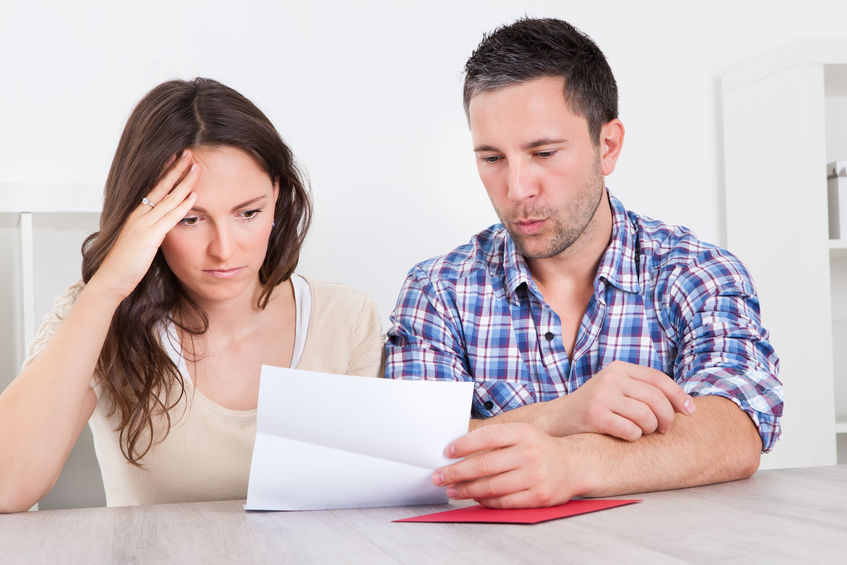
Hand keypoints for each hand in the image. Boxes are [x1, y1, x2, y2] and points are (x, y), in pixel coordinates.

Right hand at [92, 150, 198, 298]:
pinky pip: (170, 217)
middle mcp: (139, 214)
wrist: (112, 278)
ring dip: (184, 182)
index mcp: (136, 214)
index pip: (154, 188)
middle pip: (161, 186)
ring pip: (168, 198)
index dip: (166, 172)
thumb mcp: (139, 241)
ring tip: (196, 167)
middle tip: (188, 152)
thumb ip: (150, 230)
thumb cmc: (125, 263)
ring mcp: (144, 224)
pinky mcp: (149, 236)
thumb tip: (161, 226)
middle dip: (176, 168)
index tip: (177, 158)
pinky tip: (193, 196)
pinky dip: (182, 205)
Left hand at [433, 423, 576, 507]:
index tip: (446, 452)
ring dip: (467, 489)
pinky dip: (485, 500)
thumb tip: (458, 448)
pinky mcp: (538, 496)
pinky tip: (475, 497)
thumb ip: (495, 439)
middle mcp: (529, 453)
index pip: (486, 437)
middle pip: (484, 464)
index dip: (463, 445)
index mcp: (522, 433)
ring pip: (491, 486)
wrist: (574, 464)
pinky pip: (504, 501)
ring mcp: (535, 476)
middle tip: (439, 476)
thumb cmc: (539, 448)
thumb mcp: (521, 434)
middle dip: (457, 472)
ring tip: (452, 489)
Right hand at [557, 360, 693, 440]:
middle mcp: (611, 378)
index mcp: (619, 368)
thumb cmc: (595, 408)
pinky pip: (631, 430)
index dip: (678, 395)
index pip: (658, 378)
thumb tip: (685, 404)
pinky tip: (624, 436)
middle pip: (656, 399)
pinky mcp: (595, 415)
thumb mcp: (616, 390)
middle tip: (664, 429)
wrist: (558, 420)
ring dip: (649, 429)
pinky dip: (633, 437)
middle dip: (667, 418)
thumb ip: (642, 390)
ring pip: (646, 416)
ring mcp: (602, 395)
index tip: (690, 410)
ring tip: (641, 431)